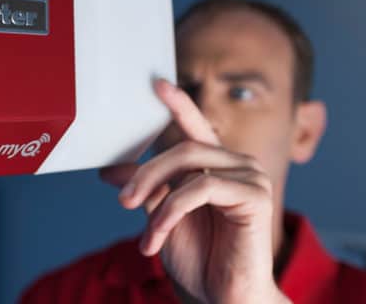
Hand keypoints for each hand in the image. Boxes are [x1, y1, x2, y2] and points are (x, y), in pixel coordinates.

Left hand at [100, 80, 289, 303]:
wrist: (220, 299)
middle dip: (145, 170)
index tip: (155, 83)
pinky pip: (201, 188)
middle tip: (122, 198)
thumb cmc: (198, 259)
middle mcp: (236, 165)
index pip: (194, 126)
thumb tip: (109, 167)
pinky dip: (170, 212)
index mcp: (215, 166)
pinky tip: (156, 237)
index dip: (177, 103)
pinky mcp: (256, 196)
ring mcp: (250, 177)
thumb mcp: (159, 216)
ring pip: (189, 164)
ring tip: (142, 228)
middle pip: (183, 146)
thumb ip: (144, 187)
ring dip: (155, 195)